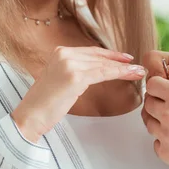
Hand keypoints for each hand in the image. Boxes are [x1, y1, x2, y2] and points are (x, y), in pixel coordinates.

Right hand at [11, 46, 144, 141]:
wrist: (29, 116)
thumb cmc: (44, 104)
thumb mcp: (58, 80)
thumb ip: (73, 72)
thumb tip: (92, 73)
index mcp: (59, 52)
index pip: (90, 51)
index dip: (108, 54)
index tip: (123, 58)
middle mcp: (64, 54)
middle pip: (98, 56)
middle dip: (119, 60)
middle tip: (135, 64)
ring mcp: (69, 63)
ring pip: (103, 64)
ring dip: (124, 67)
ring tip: (138, 71)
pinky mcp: (75, 76)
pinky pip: (103, 73)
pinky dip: (119, 73)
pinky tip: (130, 74)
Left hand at [144, 72, 168, 168]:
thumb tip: (168, 73)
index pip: (151, 84)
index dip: (160, 85)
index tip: (168, 90)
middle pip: (148, 103)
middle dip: (159, 102)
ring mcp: (167, 137)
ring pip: (150, 122)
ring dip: (160, 120)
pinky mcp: (168, 155)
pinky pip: (156, 142)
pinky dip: (165, 140)